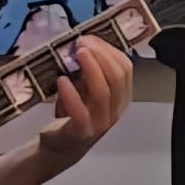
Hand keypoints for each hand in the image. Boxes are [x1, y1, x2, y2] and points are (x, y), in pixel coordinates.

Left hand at [35, 35, 134, 173]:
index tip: (89, 37)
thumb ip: (89, 71)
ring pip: (103, 92)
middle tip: (81, 42)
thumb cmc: (73, 114)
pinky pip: (80, 111)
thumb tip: (84, 43)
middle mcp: (115, 109)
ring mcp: (100, 123)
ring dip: (91, 68)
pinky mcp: (81, 132)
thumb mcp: (85, 89)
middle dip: (101, 55)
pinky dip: (71, 93)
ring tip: (77, 53)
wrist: (59, 147)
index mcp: (120, 96)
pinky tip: (62, 80)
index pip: (126, 68)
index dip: (109, 50)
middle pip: (118, 77)